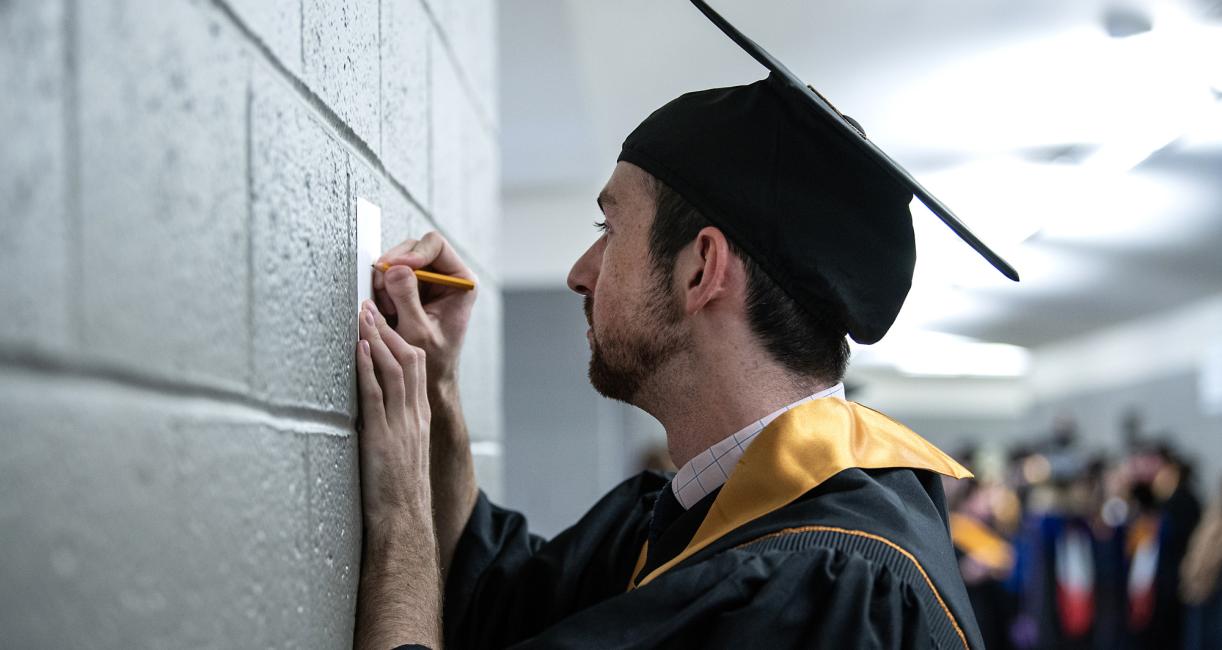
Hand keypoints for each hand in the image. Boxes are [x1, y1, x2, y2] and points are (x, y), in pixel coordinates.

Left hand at [355, 300, 431, 529]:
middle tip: (372, 306)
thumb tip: (369, 416)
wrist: (403, 523)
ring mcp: (400, 425)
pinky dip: (366, 366)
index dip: (401, 342)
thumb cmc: (397, 497)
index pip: (417, 370)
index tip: (385, 321)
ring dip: (377, 338)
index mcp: (419, 420)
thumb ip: (390, 431)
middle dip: (390, 330)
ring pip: (395, 370)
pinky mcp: (381, 436)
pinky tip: (357, 347)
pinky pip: (375, 393)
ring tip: (362, 315)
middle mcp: (414, 417)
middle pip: (410, 361)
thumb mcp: (399, 456)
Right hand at [373, 231, 476, 389]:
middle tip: (384, 291)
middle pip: (414, 248)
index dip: (414, 252)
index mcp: (462, 282)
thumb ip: (407, 299)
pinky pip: (390, 275)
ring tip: (389, 308)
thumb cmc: (433, 360)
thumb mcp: (418, 331)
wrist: (430, 377)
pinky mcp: (411, 288)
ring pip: (398, 261)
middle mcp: (446, 276)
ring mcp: (428, 281)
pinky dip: (383, 289)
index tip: (396, 268)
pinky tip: (388, 309)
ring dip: (386, 281)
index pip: (436, 245)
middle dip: (394, 268)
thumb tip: (395, 268)